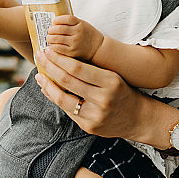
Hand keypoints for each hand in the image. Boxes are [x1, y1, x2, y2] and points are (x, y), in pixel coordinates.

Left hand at [33, 47, 166, 142]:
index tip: (48, 50)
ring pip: (63, 99)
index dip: (59, 58)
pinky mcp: (89, 127)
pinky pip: (67, 111)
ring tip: (39, 76)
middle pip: (68, 81)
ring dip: (47, 86)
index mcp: (110, 81)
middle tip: (39, 57)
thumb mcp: (113, 76)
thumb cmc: (123, 92)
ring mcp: (95, 115)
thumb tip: (61, 59)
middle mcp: (103, 99)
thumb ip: (90, 70)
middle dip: (49, 67)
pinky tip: (49, 90)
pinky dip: (56, 99)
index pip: (78, 68)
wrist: (138, 118)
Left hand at [47, 15, 103, 61]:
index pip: (66, 19)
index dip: (57, 19)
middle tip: (49, 31)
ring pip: (57, 38)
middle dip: (51, 29)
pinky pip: (59, 48)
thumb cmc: (89, 36)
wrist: (98, 48)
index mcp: (80, 24)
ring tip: (49, 38)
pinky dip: (53, 46)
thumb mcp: (83, 24)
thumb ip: (72, 23)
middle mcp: (78, 32)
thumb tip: (55, 22)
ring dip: (50, 38)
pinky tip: (52, 45)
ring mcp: (75, 42)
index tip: (54, 21)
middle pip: (59, 28)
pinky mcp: (72, 52)